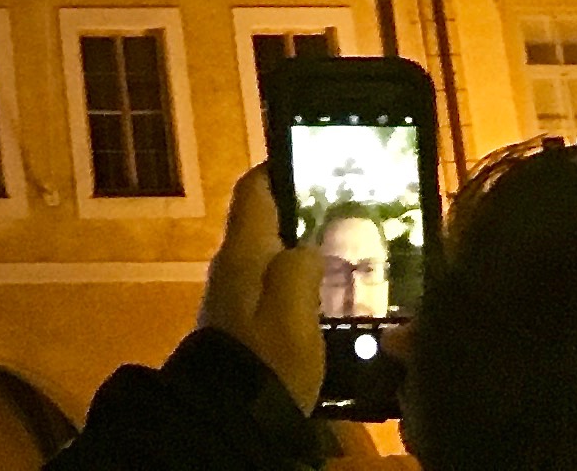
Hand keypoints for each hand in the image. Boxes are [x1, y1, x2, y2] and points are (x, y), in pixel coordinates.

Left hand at [202, 166, 327, 414]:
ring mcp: (234, 298)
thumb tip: (305, 245)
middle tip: (343, 216)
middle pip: (264, 223)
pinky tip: (325, 300)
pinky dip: (295, 286)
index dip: (278, 168)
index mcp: (243, 250)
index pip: (254, 189)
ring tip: (344, 257)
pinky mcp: (243, 328)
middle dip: (298, 215)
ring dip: (299, 253)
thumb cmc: (267, 353)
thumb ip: (301, 265)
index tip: (311, 161)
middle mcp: (232, 266)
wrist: (233, 415)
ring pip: (268, 259)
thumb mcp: (294, 306)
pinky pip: (271, 291)